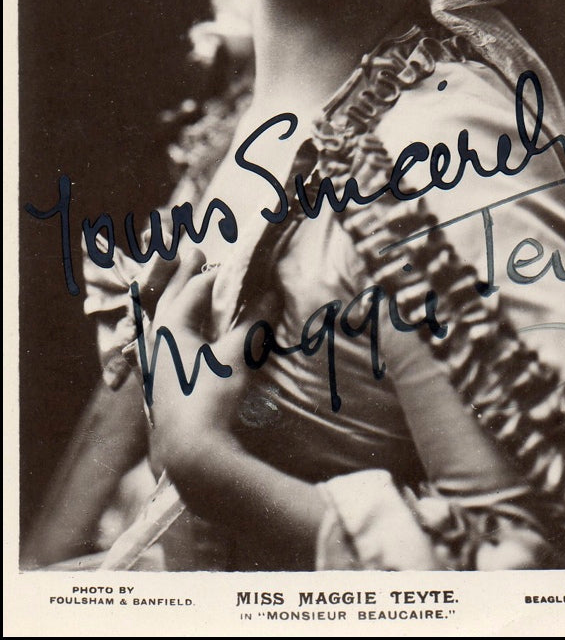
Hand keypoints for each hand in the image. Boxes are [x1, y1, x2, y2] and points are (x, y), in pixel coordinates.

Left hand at [148, 254, 277, 475]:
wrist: (191, 451)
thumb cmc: (210, 396)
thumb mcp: (236, 355)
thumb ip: (254, 322)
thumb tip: (273, 293)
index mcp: (170, 327)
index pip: (194, 290)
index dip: (215, 275)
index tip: (234, 264)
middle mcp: (156, 340)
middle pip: (169, 297)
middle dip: (183, 274)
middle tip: (194, 252)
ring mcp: (154, 363)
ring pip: (162, 320)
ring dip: (174, 300)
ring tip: (184, 286)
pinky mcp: (158, 384)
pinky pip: (162, 342)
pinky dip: (173, 328)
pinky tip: (182, 335)